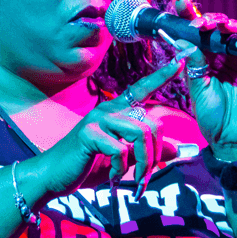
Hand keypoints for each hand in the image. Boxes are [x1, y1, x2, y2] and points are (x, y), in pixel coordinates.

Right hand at [40, 56, 184, 194]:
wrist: (55, 175)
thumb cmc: (88, 164)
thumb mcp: (124, 159)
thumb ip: (147, 152)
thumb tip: (176, 151)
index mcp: (116, 111)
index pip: (142, 89)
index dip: (161, 75)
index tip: (181, 59)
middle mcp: (108, 110)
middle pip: (151, 122)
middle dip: (155, 153)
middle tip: (147, 176)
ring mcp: (98, 120)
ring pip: (140, 134)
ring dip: (144, 162)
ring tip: (136, 178)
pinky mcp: (89, 133)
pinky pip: (121, 149)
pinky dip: (122, 168)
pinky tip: (114, 176)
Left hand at [173, 0, 236, 159]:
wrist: (231, 141)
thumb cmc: (212, 117)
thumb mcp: (197, 89)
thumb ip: (193, 65)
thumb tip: (183, 41)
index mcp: (205, 58)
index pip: (197, 32)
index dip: (189, 14)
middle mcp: (224, 56)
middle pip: (219, 29)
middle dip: (209, 19)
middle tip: (198, 21)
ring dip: (230, 27)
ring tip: (218, 26)